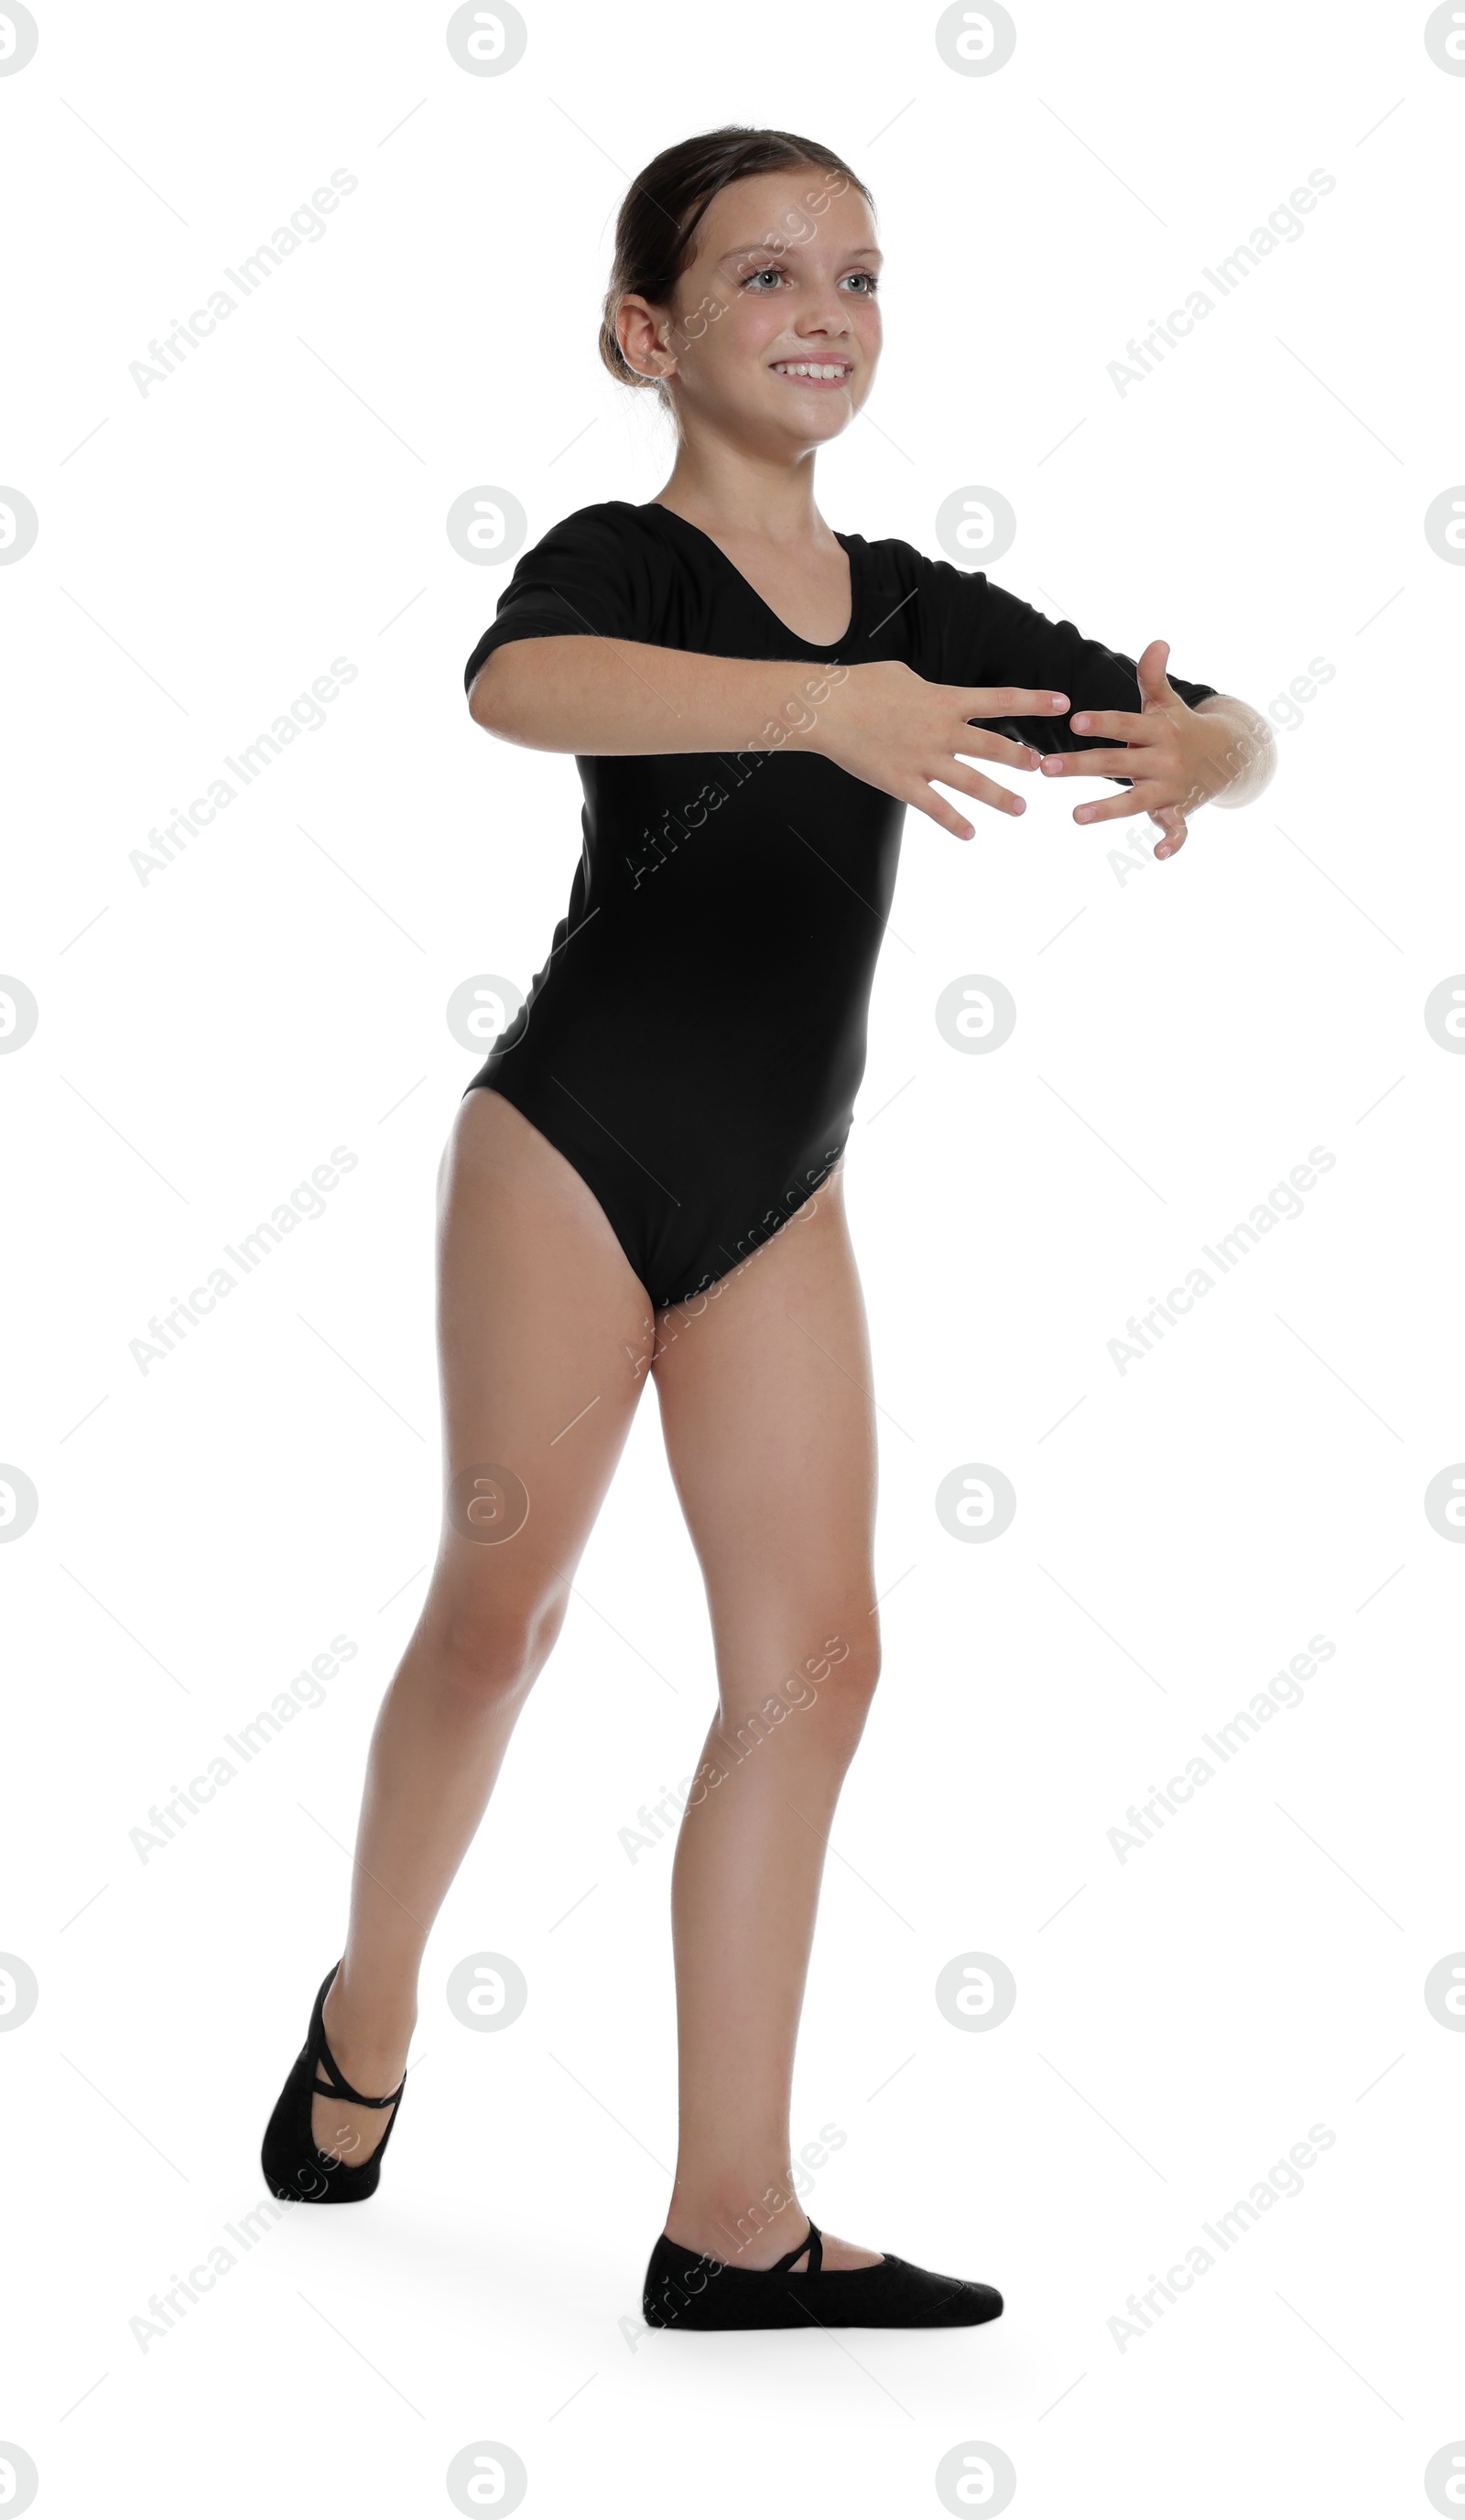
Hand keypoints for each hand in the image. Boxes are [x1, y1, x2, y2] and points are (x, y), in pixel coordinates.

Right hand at [809, 659, 1068, 839]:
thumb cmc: (861, 685)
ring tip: (1021, 809)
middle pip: (994, 746)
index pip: (1001, 699)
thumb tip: (939, 695)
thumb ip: (930, 690)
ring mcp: (925, 759)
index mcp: (945, 699)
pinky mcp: (903, 783)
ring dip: (1000, 797)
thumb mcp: (904, 676)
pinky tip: (970, 834)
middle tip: (1043, 767)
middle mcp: (942, 731)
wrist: (828, 708)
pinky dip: (955, 823)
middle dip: (1021, 758)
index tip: (1063, 704)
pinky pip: (935, 808)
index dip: (1035, 702)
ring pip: (972, 782)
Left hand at [1038, 639, 1221, 859]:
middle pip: (1119, 763)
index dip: (1102, 723)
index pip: (1126, 725)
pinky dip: (1172, 842)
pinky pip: (1178, 830)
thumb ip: (1154, 677)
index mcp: (1158, 731)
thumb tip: (1158, 641)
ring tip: (1076, 816)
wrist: (1226, 755)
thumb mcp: (1168, 702)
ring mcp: (1171, 788)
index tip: (1074, 721)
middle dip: (1082, 766)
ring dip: (1108, 808)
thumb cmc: (1180, 727)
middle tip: (1046, 769)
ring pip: (1137, 801)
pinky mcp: (1179, 811)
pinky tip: (1157, 855)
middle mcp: (1164, 759)